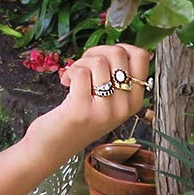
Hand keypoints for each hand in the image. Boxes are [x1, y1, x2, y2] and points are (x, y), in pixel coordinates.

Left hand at [22, 43, 151, 166]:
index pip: (141, 57)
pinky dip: (70, 71)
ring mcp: (105, 110)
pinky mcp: (82, 111)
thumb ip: (116, 78)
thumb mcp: (108, 101)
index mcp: (134, 101)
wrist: (52, 147)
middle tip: (83, 66)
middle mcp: (124, 107)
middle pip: (118, 54)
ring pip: (98, 62)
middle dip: (96, 52)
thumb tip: (122, 48)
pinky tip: (66, 82)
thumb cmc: (79, 118)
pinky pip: (81, 72)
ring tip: (73, 76)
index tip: (104, 59)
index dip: (120, 48)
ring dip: (80, 63)